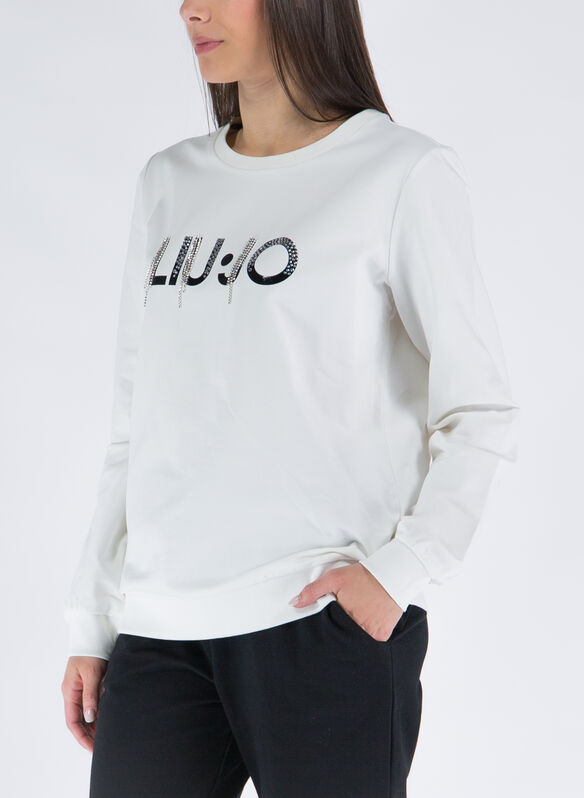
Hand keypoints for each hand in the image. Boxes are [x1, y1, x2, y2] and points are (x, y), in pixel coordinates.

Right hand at [62, 656, 107, 751]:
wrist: (94, 635)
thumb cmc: (90, 652)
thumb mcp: (91, 674)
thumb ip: (91, 695)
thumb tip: (90, 717)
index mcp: (70, 692)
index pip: (72, 721)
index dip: (81, 736)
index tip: (91, 748)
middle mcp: (74, 693)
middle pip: (79, 720)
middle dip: (89, 734)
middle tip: (102, 746)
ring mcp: (81, 689)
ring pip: (87, 713)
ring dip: (95, 724)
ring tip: (107, 736)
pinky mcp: (90, 684)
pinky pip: (93, 703)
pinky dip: (100, 712)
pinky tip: (108, 718)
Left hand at [289, 562, 403, 641]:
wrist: (392, 575)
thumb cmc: (362, 577)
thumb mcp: (334, 578)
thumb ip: (313, 591)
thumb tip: (294, 604)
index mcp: (343, 617)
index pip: (329, 629)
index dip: (327, 626)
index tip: (327, 623)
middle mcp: (358, 629)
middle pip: (342, 636)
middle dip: (339, 631)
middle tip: (343, 620)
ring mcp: (371, 635)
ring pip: (355, 641)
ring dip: (352, 635)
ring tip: (355, 620)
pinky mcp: (382, 636)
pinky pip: (370, 642)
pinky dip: (367, 636)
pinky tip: (366, 624)